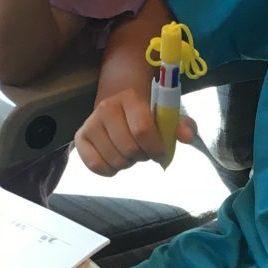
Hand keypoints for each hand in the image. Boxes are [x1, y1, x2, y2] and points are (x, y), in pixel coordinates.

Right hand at [75, 86, 196, 176]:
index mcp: (130, 97)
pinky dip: (109, 170)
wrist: (119, 106)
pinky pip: (95, 165)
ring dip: (127, 163)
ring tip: (130, 153)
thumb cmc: (146, 115)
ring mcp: (91, 122)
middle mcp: (106, 107)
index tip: (160, 153)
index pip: (142, 130)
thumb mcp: (166, 117)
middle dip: (142, 156)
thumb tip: (187, 136)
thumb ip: (181, 125)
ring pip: (114, 159)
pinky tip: (116, 162)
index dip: (155, 148)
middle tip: (143, 151)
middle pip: (129, 148)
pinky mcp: (80, 137)